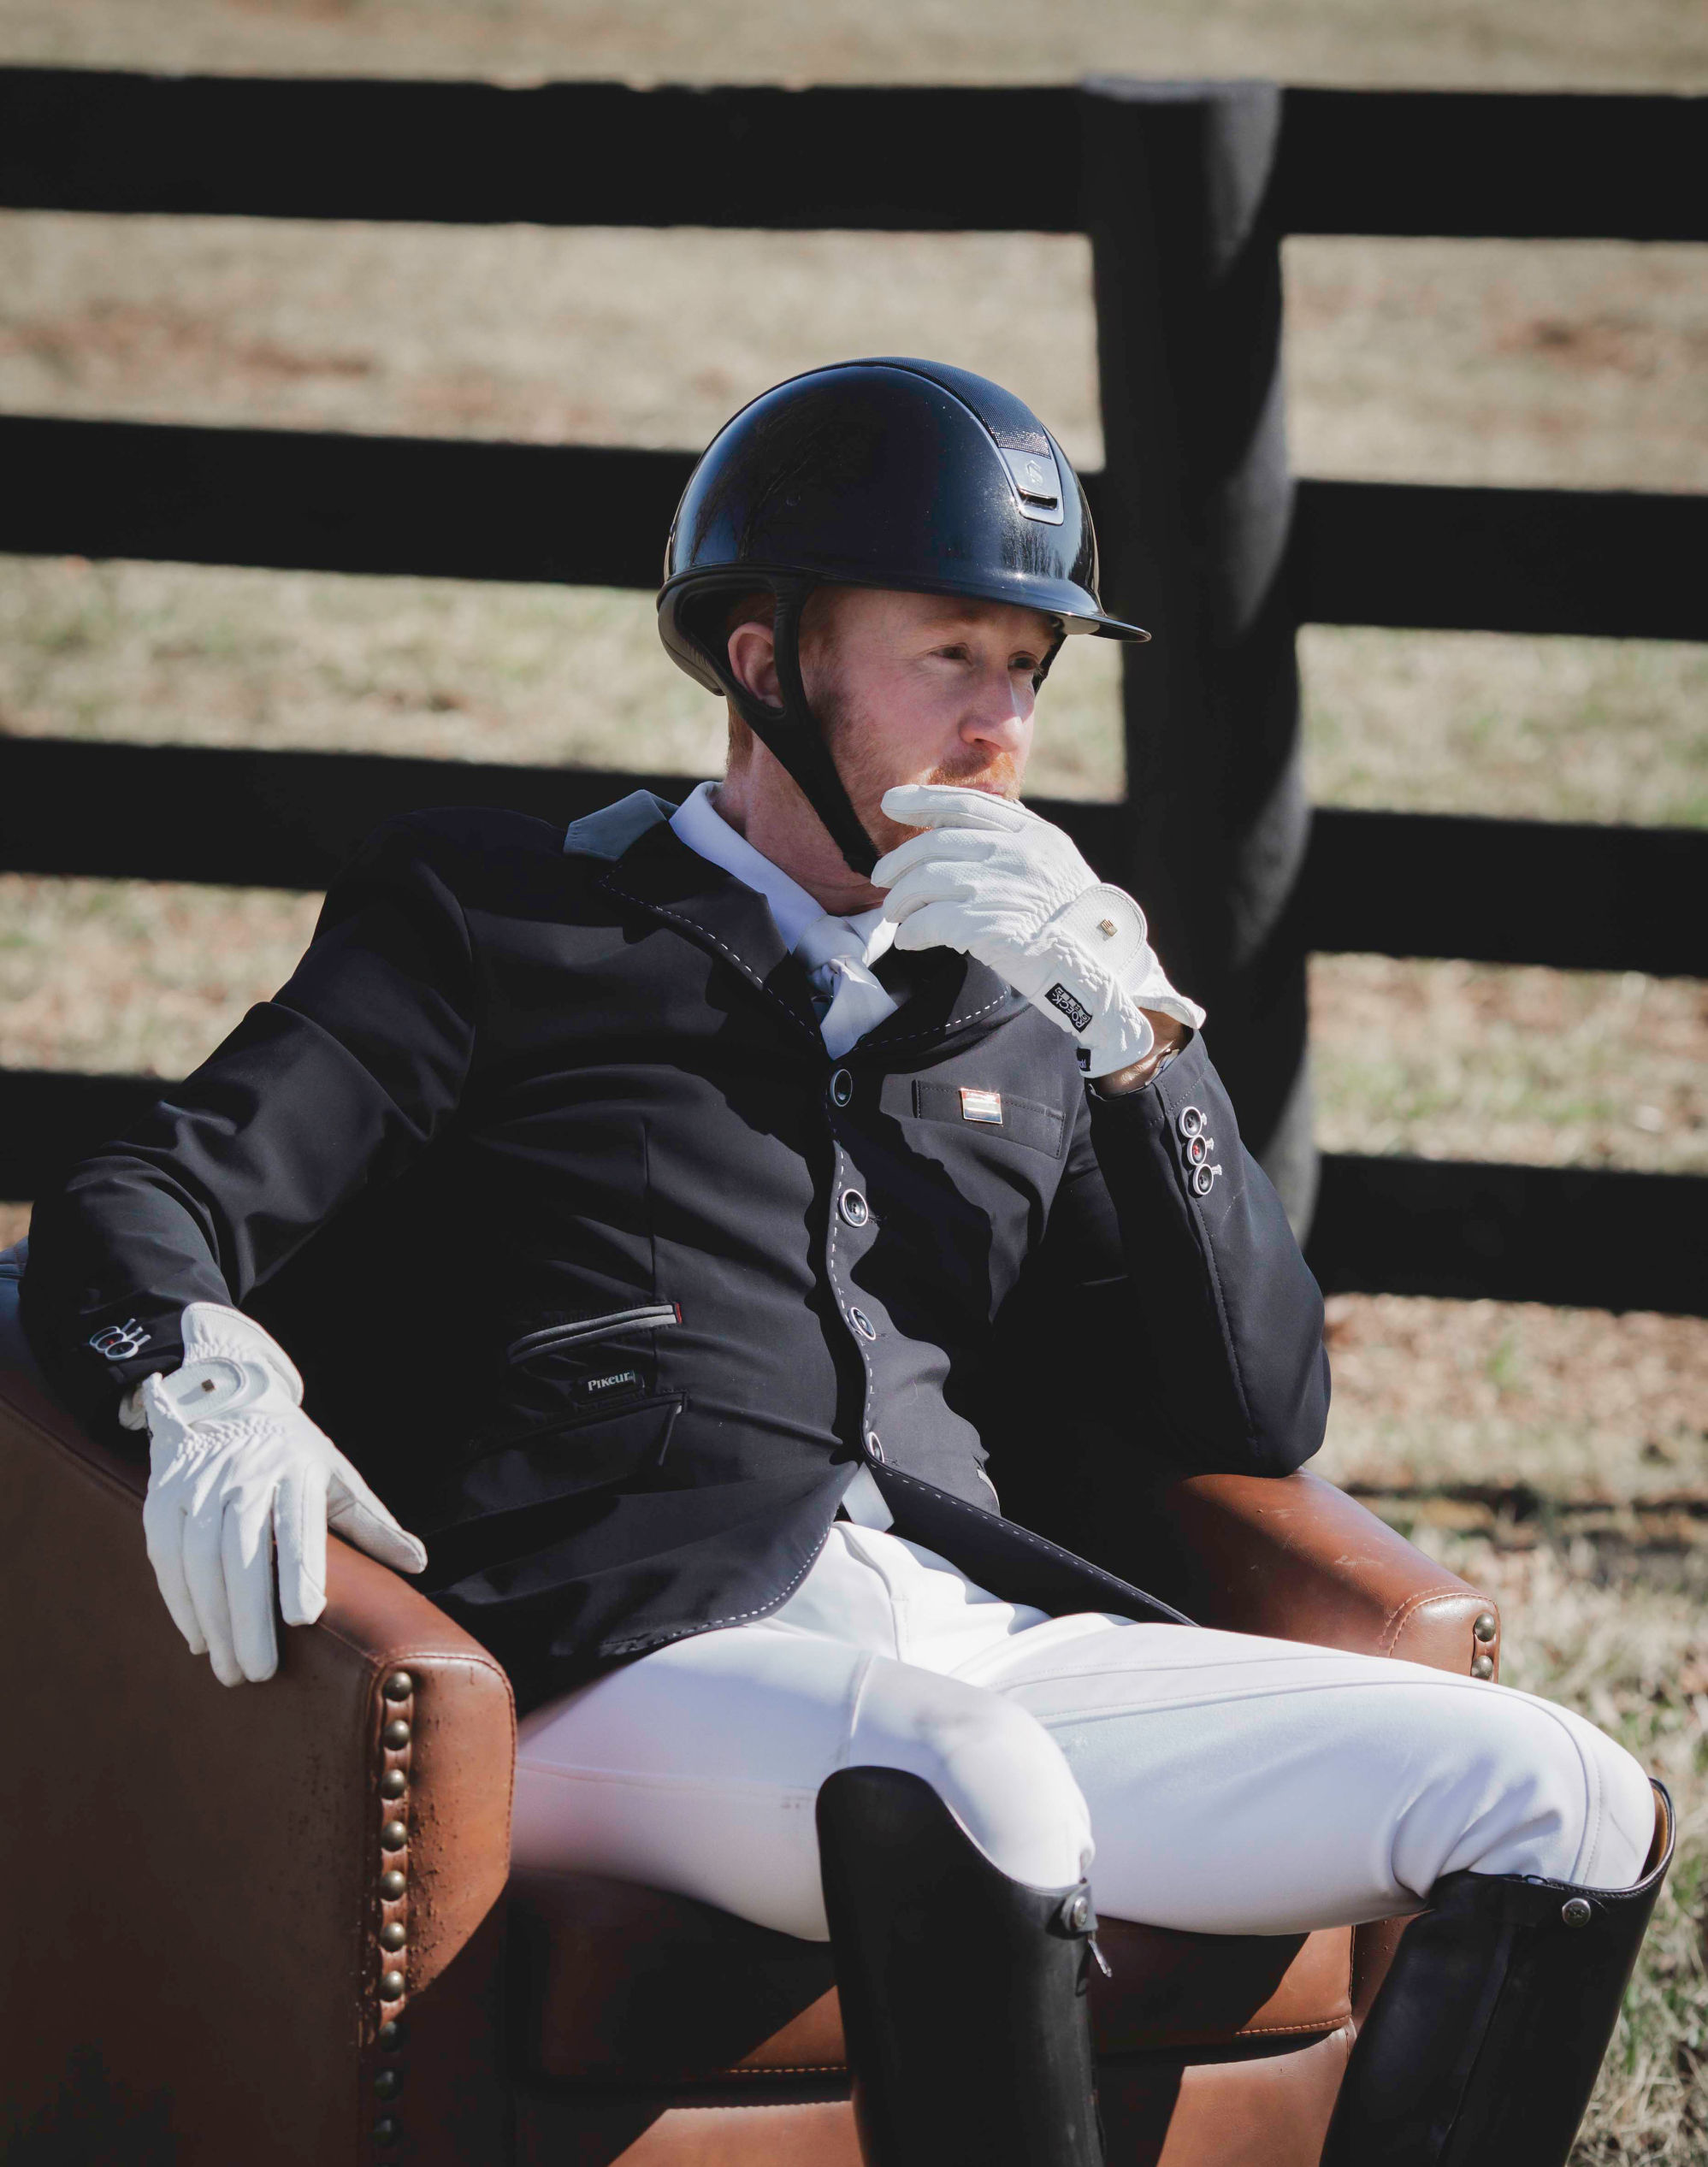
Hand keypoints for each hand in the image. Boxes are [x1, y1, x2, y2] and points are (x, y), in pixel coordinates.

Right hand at [134, 1302, 427, 1685]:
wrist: (226, 1398)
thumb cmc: (293, 1452)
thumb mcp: (337, 1475)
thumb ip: (372, 1523)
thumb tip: (419, 1564)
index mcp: (298, 1469)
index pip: (298, 1525)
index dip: (298, 1572)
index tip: (302, 1620)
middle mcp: (247, 1474)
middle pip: (244, 1553)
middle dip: (249, 1618)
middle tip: (258, 1673)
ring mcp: (201, 1483)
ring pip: (201, 1558)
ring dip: (212, 1619)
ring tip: (229, 1667)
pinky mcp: (166, 1492)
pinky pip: (166, 1552)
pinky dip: (179, 1599)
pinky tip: (198, 1636)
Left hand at [875, 785, 1204, 1077]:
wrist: (1100, 965)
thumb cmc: (1072, 920)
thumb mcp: (1054, 864)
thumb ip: (1018, 841)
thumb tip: (975, 822)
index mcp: (1032, 834)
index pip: (967, 805)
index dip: (924, 801)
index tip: (890, 803)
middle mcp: (1017, 854)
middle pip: (937, 844)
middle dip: (899, 861)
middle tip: (882, 880)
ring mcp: (1003, 888)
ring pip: (927, 880)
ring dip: (901, 900)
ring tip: (895, 915)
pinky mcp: (990, 927)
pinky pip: (932, 922)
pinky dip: (912, 932)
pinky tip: (909, 940)